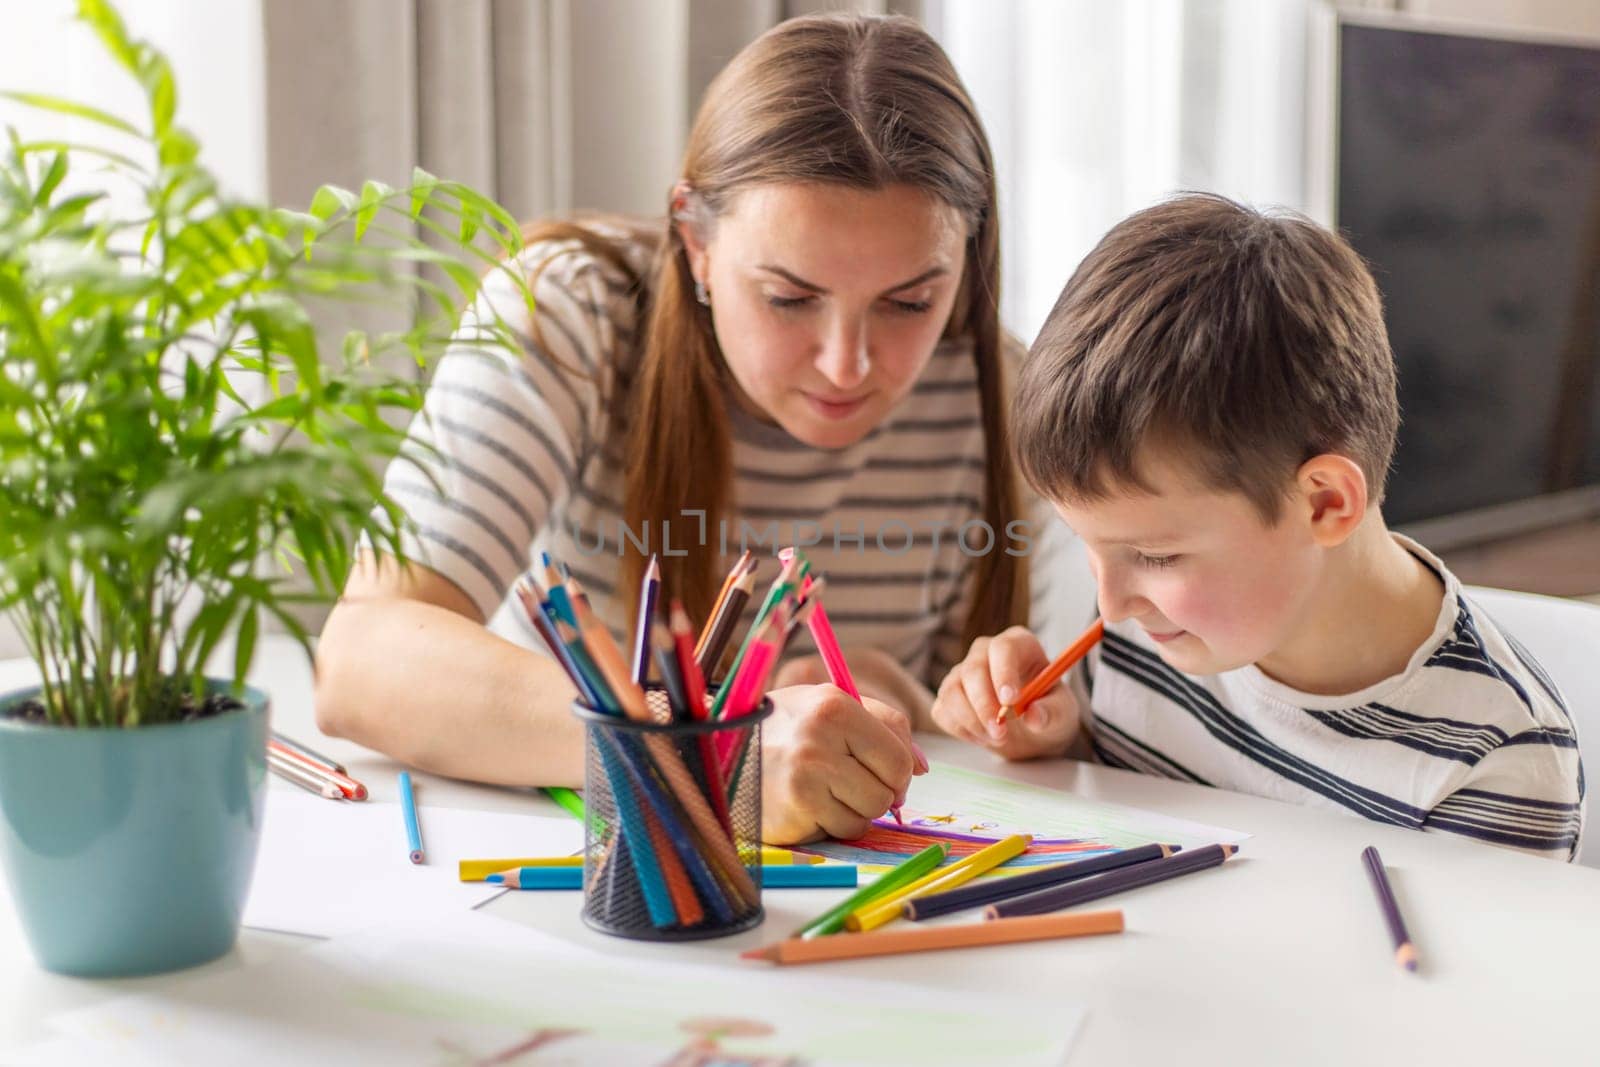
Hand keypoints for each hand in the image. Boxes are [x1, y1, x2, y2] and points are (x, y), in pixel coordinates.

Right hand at [759, 683, 918, 843]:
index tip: (882, 772)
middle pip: (887, 793)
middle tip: (849, 780)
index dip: (899, 773)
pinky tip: (808, 803)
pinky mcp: (792, 814)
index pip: (898, 759)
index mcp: (834, 707)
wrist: (723, 749)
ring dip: (854, 810)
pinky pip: (840, 831)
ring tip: (825, 789)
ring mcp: (804, 781)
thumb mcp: (830, 704)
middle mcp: (818, 742)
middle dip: (877, 792)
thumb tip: (921, 768)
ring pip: (867, 816)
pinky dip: (832, 823)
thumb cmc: (786, 726)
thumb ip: (884, 726)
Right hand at [930, 626, 1080, 761]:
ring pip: (952, 691)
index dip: (1004, 672)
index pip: (1003, 647)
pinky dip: (961, 729)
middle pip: (973, 670)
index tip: (1010, 700)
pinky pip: (943, 710)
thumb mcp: (1062, 712)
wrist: (1032, 730)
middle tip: (1001, 732)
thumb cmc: (1047, 710)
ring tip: (996, 738)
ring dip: (971, 721)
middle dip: (984, 705)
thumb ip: (1052, 712)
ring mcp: (963, 673)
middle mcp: (985, 653)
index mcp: (1018, 645)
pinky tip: (982, 737)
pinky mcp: (948, 696)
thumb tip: (1034, 716)